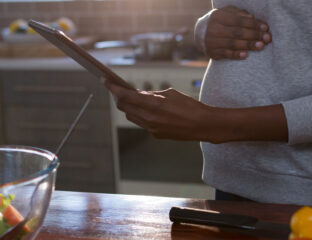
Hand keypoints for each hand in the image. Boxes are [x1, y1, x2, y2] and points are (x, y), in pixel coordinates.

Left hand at [102, 77, 216, 140]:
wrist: (203, 125)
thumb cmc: (190, 106)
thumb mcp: (170, 94)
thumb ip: (152, 95)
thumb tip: (139, 95)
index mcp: (153, 105)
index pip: (124, 96)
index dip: (112, 88)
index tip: (105, 80)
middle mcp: (149, 119)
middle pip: (123, 107)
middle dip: (118, 96)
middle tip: (117, 88)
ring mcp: (151, 128)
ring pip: (131, 116)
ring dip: (128, 106)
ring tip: (130, 97)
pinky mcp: (156, 134)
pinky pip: (141, 123)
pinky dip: (139, 114)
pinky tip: (144, 108)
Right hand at [205, 6, 271, 59]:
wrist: (200, 34)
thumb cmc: (219, 22)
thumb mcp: (226, 14)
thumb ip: (238, 15)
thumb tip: (252, 18)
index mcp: (218, 16)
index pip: (238, 20)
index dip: (253, 24)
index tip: (265, 28)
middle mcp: (213, 29)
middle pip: (237, 32)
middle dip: (254, 35)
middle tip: (267, 38)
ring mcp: (211, 42)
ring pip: (232, 44)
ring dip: (248, 45)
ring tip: (261, 46)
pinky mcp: (212, 53)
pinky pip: (225, 54)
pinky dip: (236, 55)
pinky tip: (246, 55)